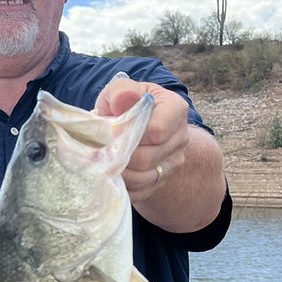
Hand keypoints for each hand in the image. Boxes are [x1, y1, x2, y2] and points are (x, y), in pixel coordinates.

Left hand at [94, 76, 189, 203]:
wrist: (135, 127)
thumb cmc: (125, 105)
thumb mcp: (120, 90)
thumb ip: (121, 91)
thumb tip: (123, 101)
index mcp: (175, 109)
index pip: (157, 131)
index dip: (130, 135)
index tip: (110, 133)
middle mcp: (180, 137)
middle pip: (148, 157)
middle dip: (120, 156)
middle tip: (100, 152)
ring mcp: (174, 161)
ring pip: (144, 178)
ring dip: (120, 173)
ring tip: (103, 163)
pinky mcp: (163, 180)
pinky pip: (142, 191)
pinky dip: (124, 186)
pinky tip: (112, 174)